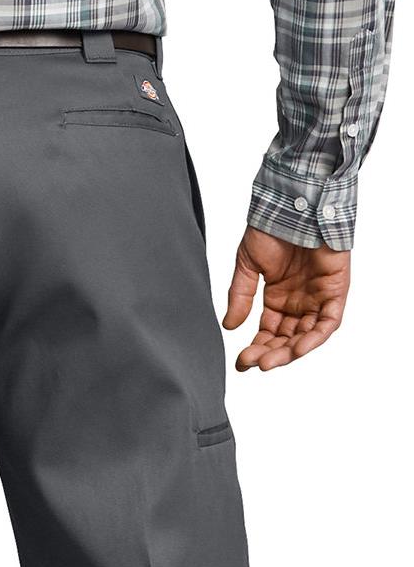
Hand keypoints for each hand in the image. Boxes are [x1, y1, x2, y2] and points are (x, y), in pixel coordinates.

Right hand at [223, 226, 350, 372]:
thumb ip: (241, 296)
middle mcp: (299, 301)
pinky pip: (328, 322)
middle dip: (270, 353)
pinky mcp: (336, 291)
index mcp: (278, 297)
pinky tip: (297, 349)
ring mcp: (318, 297)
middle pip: (286, 338)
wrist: (294, 203)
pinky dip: (314, 338)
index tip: (241, 363)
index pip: (269, 332)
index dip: (256, 348)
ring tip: (269, 361)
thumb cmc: (272, 227)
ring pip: (306, 335)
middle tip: (252, 363)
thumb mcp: (248, 265)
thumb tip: (230, 325)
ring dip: (289, 351)